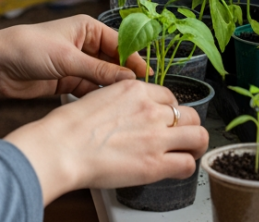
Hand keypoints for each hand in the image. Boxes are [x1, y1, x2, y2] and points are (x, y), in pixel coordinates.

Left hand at [0, 15, 149, 109]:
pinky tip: (107, 106)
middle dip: (126, 75)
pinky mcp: (66, 82)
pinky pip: (90, 89)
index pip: (119, 43)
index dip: (134, 58)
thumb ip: (99, 71)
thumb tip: (129, 79)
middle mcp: (84, 44)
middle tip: (142, 93)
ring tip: (128, 102)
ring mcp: (76, 64)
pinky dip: (98, 97)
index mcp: (86, 28)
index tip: (148, 75)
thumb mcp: (68, 59)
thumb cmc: (28, 49)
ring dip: (112, 88)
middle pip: (114, 61)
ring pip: (103, 77)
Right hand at [4, 79, 208, 204]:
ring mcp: (156, 136)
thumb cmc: (68, 127)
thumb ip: (121, 103)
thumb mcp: (98, 97)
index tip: (164, 121)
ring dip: (195, 145)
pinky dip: (185, 167)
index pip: (168, 96)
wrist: (61, 148)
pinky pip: (187, 163)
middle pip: (189, 114)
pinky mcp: (155, 163)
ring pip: (198, 136)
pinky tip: (176, 169)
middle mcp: (151, 109)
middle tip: (181, 138)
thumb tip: (127, 114)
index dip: (168, 111)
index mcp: (135, 90)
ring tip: (188, 152)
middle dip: (187, 126)